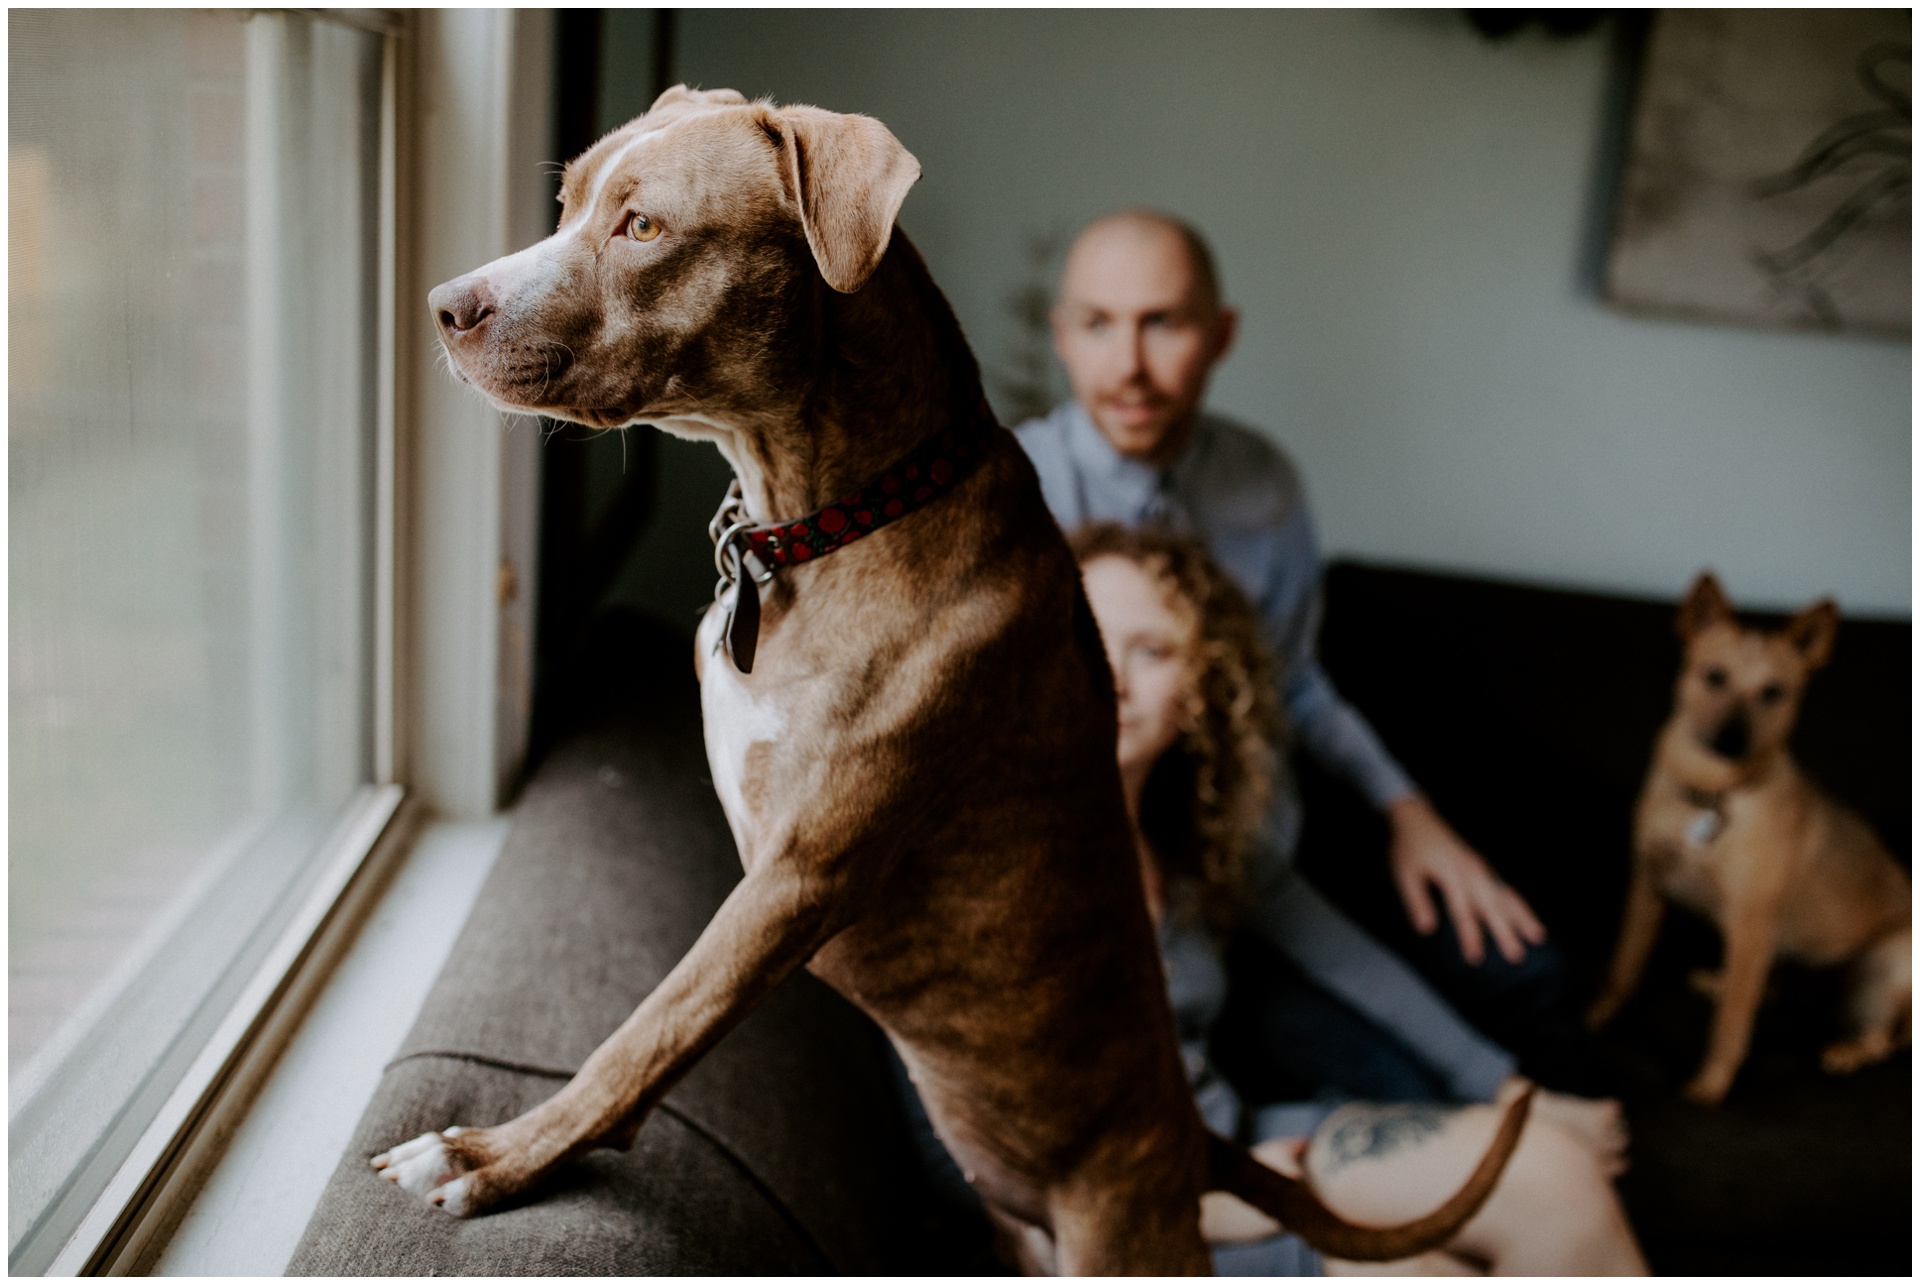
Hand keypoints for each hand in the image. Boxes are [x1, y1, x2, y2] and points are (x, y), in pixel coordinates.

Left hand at [1388, 795, 1544, 965]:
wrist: (1418, 820)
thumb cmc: (1410, 850)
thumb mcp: (1405, 874)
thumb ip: (1417, 901)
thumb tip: (1426, 929)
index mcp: (1451, 874)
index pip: (1462, 911)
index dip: (1469, 937)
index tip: (1475, 960)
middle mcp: (1472, 872)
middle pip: (1492, 905)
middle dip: (1505, 931)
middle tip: (1517, 956)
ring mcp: (1482, 869)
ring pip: (1506, 895)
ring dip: (1523, 916)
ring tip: (1538, 937)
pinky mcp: (1485, 869)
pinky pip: (1506, 889)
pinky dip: (1519, 904)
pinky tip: (1528, 919)